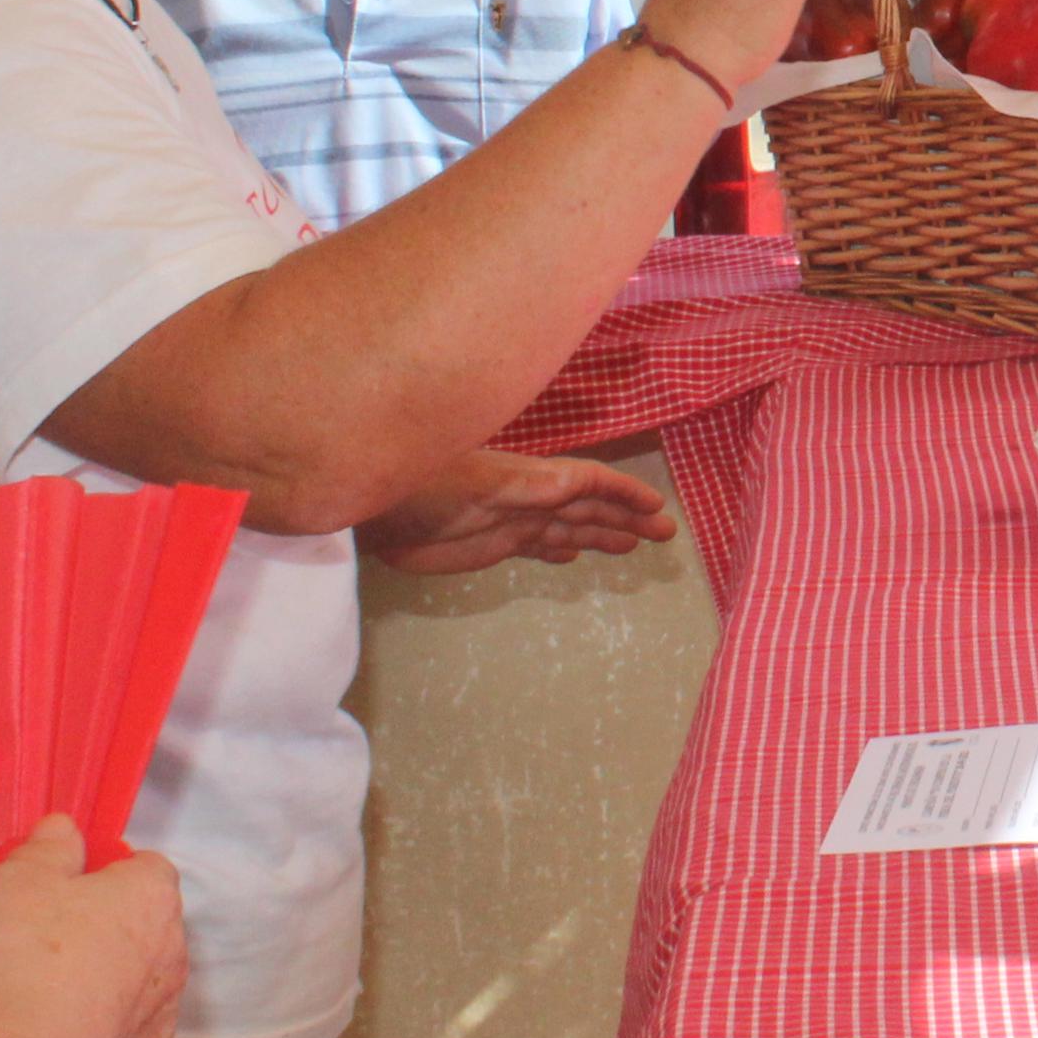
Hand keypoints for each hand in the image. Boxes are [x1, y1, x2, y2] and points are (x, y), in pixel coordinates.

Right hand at [0, 816, 187, 1037]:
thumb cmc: (24, 957)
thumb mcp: (19, 879)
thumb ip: (48, 847)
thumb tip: (66, 827)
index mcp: (153, 902)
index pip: (148, 869)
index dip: (109, 873)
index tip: (69, 887)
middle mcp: (174, 962)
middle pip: (149, 933)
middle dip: (110, 934)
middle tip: (49, 945)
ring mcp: (161, 1027)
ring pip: (140, 997)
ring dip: (107, 995)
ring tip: (46, 1005)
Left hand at [362, 449, 675, 576]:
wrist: (372, 508)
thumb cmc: (419, 489)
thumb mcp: (474, 487)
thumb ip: (518, 488)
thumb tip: (567, 486)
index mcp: (530, 481)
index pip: (589, 482)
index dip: (624, 493)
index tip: (657, 509)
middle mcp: (527, 499)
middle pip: (587, 506)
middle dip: (625, 517)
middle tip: (665, 535)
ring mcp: (509, 521)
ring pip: (567, 526)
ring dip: (601, 534)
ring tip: (633, 546)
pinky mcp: (488, 544)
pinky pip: (535, 545)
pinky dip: (557, 550)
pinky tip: (571, 556)